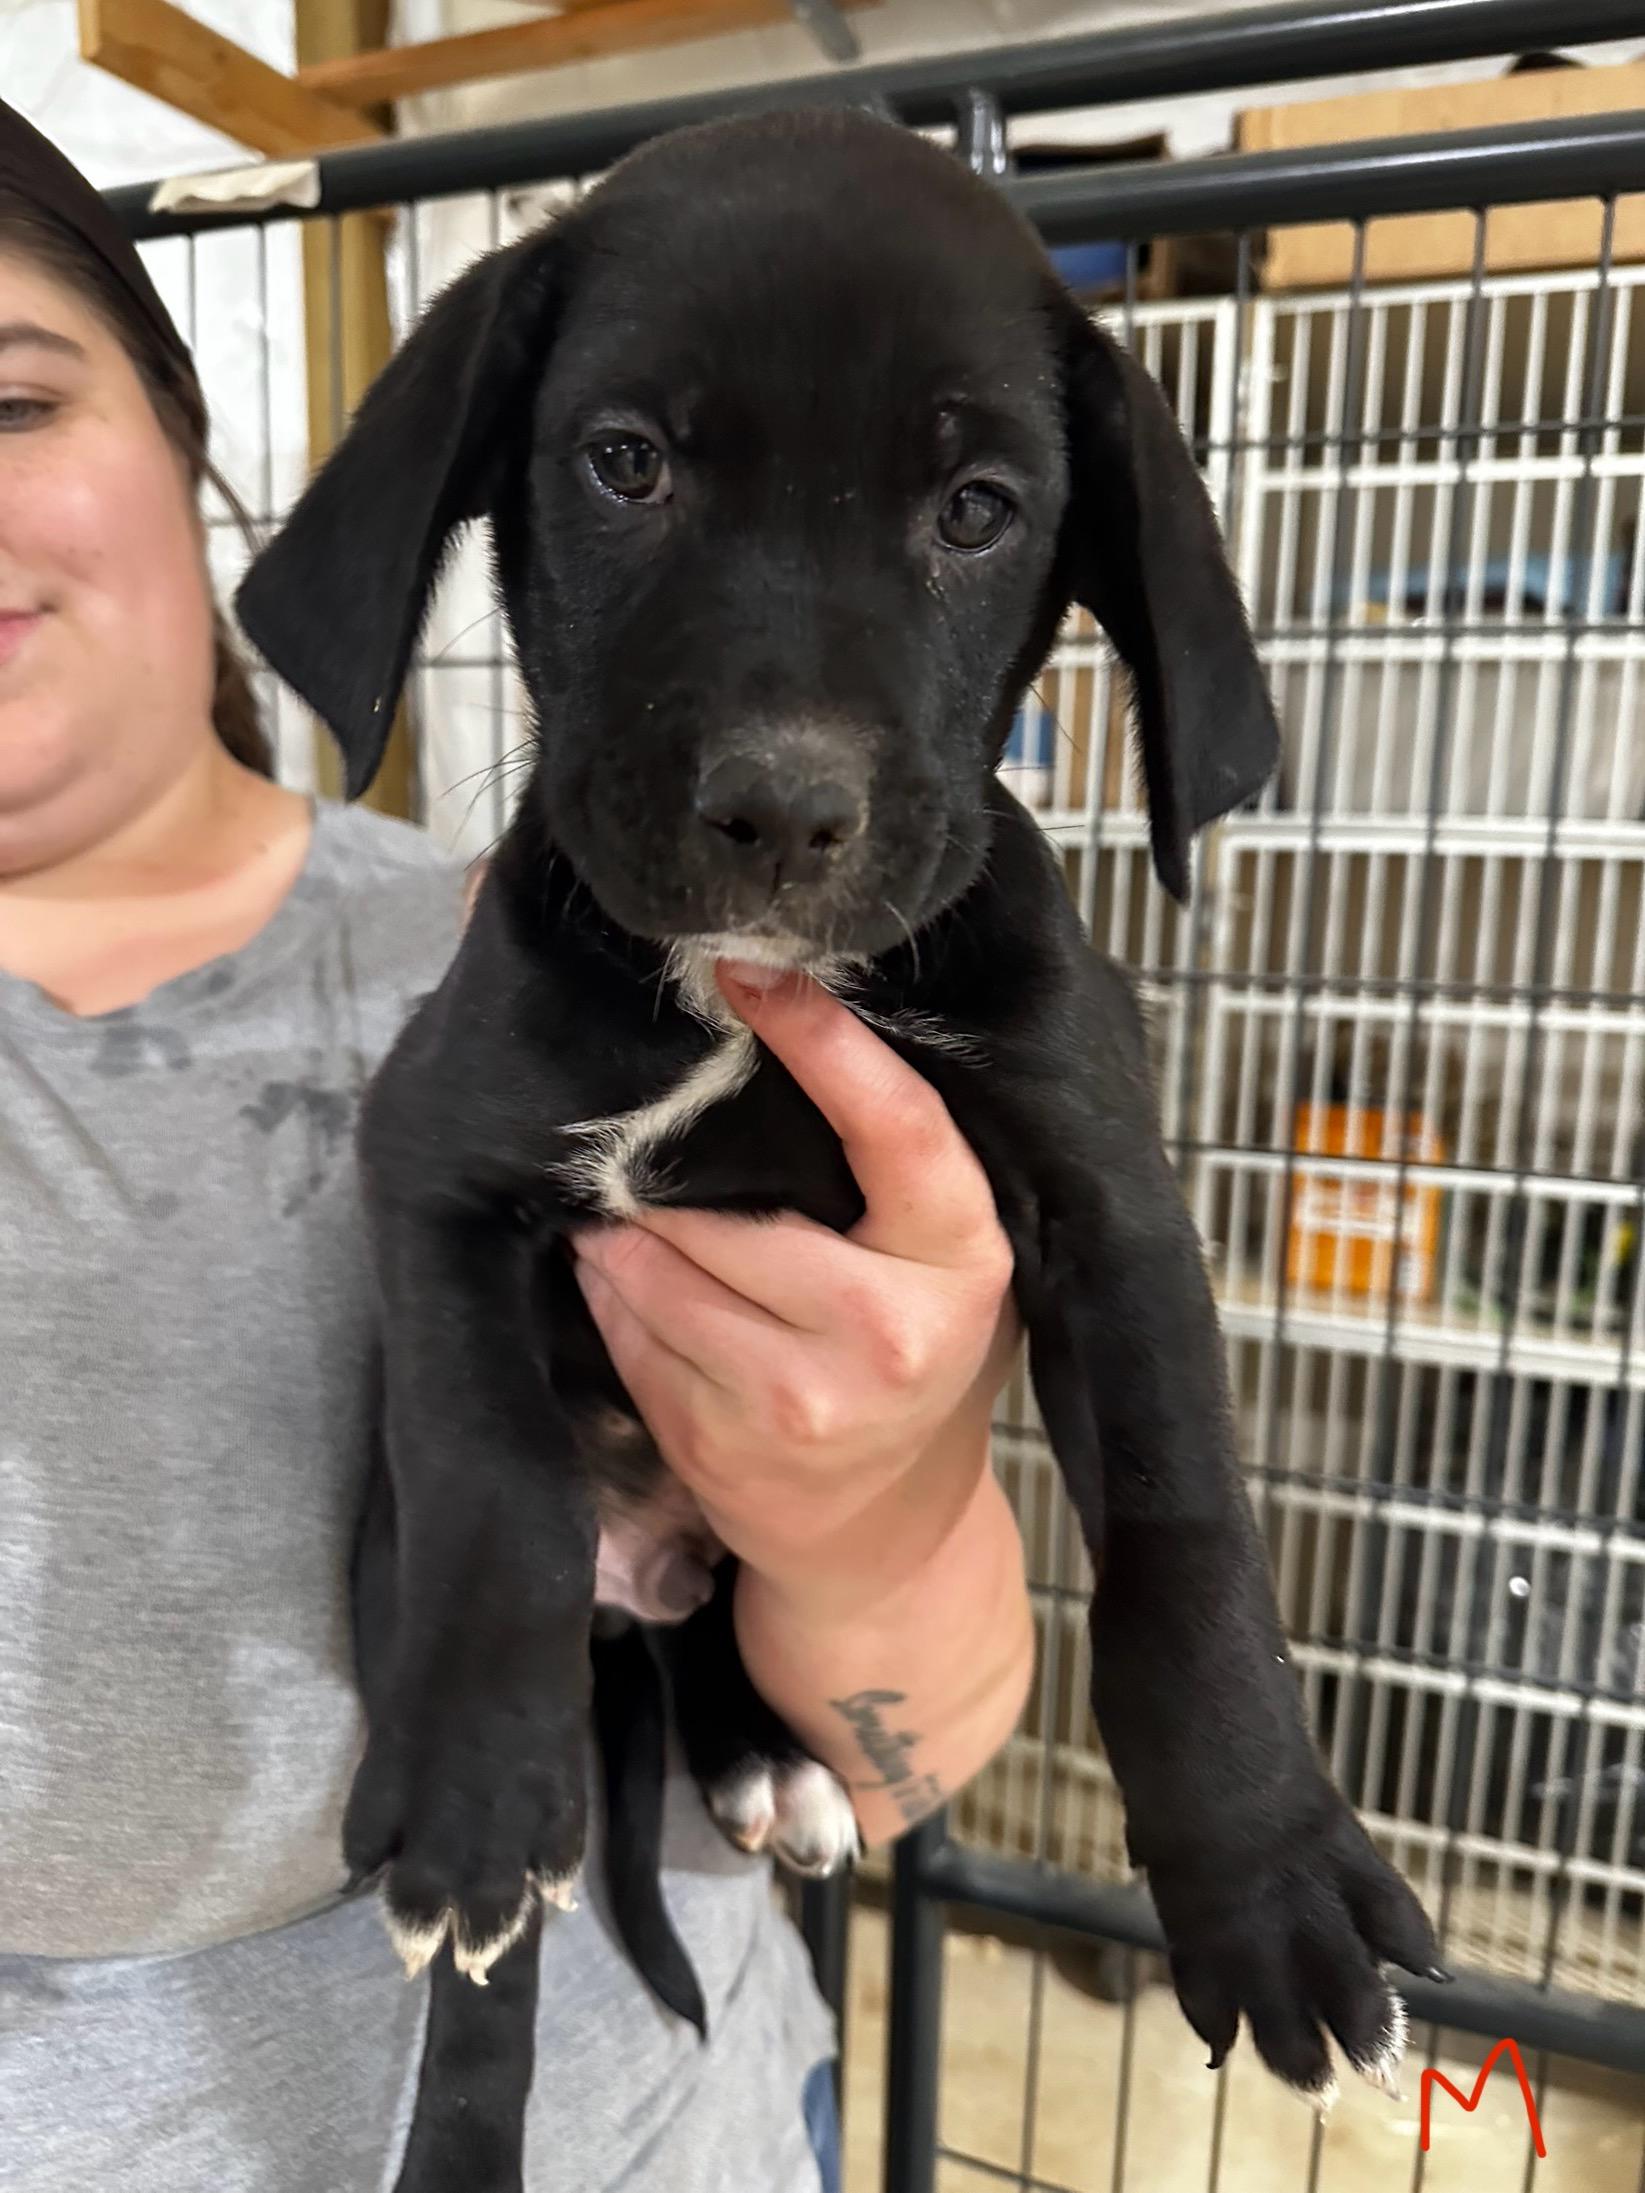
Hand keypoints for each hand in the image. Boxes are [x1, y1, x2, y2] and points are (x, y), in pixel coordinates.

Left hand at [571, 962, 1017, 1618]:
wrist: (886, 1536)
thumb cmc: (914, 1362)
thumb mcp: (938, 1262)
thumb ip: (889, 1173)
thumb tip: (772, 1024)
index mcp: (962, 1261)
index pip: (897, 1128)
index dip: (822, 1041)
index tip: (747, 971)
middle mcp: (888, 1333)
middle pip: (728, 1211)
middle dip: (667, 1178)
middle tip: (642, 1145)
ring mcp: (799, 1401)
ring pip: (657, 1272)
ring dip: (621, 1238)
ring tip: (622, 1219)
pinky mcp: (719, 1447)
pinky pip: (626, 1335)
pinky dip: (612, 1301)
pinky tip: (628, 1291)